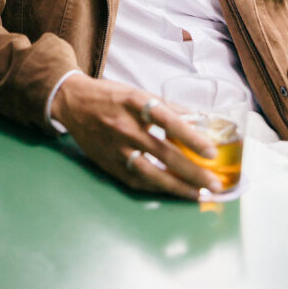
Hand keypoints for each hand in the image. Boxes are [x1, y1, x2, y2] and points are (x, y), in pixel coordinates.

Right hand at [52, 73, 222, 199]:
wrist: (71, 102)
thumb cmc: (109, 96)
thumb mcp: (137, 93)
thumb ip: (167, 107)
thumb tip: (199, 120)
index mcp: (134, 103)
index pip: (167, 120)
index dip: (190, 136)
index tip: (211, 151)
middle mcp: (124, 126)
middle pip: (163, 153)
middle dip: (193, 172)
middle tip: (216, 184)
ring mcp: (115, 148)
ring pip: (151, 174)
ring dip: (178, 187)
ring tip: (200, 195)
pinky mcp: (108, 164)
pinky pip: (137, 181)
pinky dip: (158, 189)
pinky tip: (175, 192)